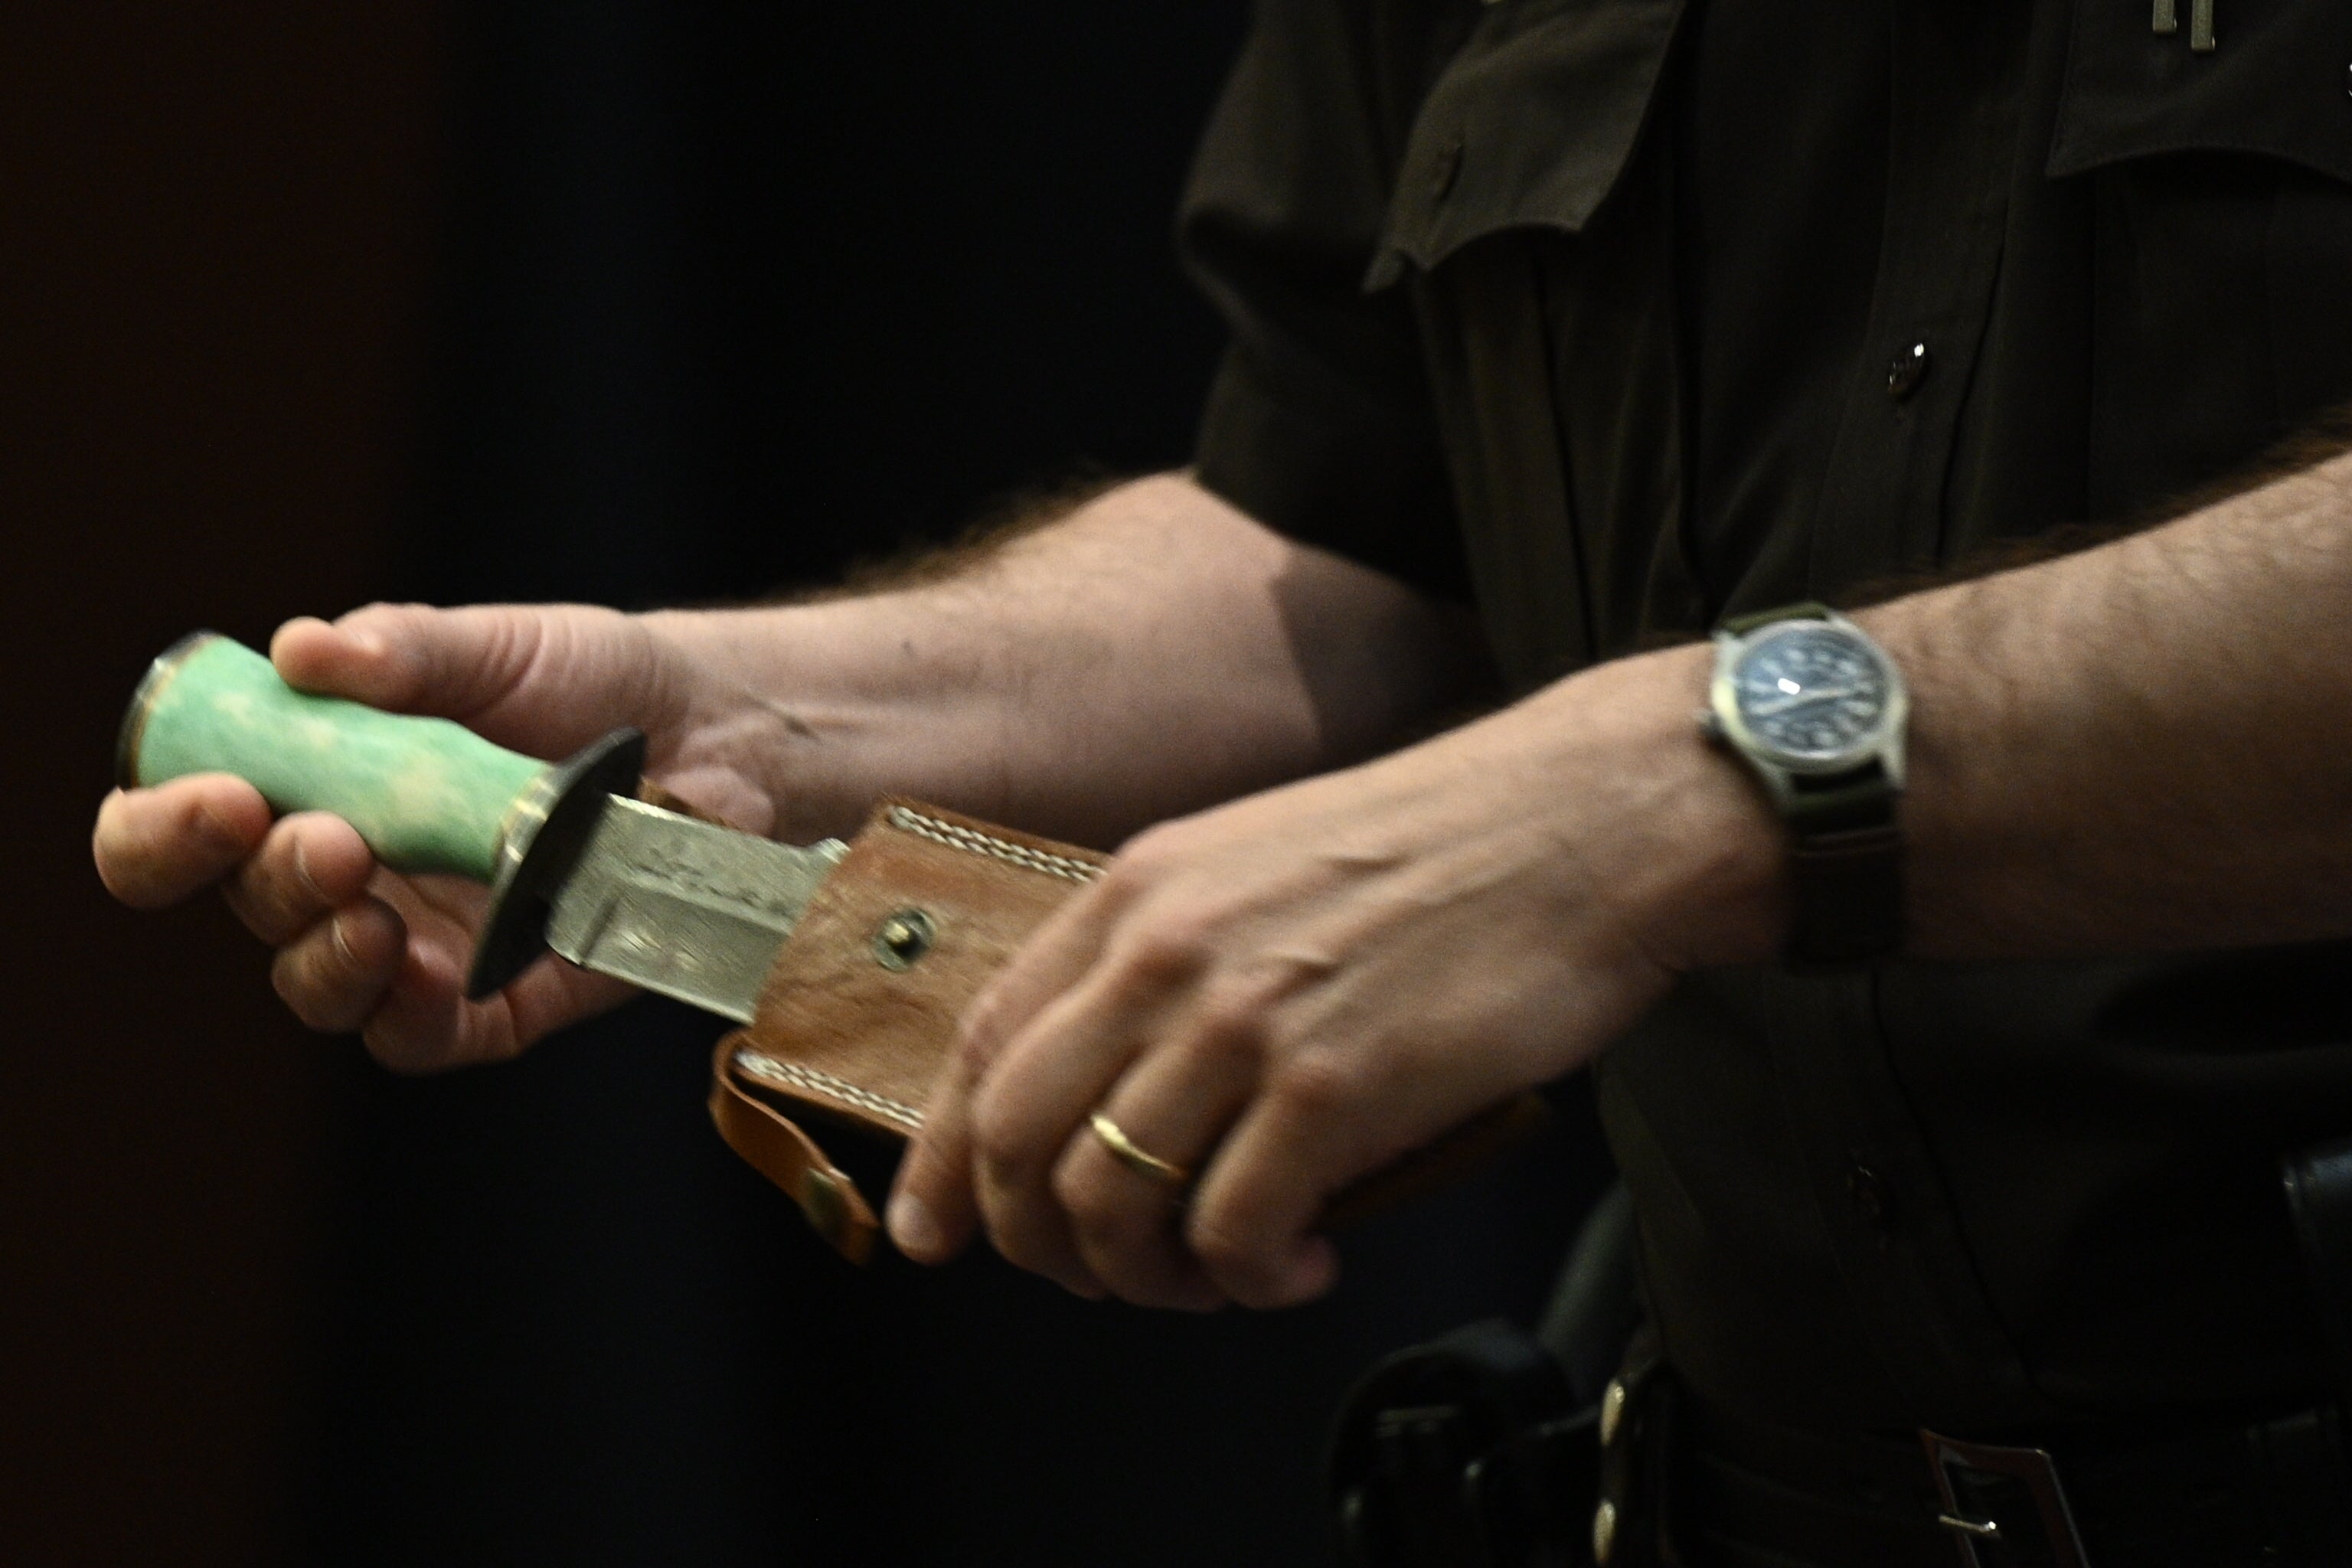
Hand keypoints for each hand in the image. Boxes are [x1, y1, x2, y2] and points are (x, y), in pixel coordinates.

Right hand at [92, 603, 823, 1071]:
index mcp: (322, 784)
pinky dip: (408, 1013)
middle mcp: (356, 872)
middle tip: (324, 840)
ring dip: (323, 956)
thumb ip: (403, 649)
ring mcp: (426, 941)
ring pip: (324, 984)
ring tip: (367, 908)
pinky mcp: (502, 997)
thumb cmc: (594, 684)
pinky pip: (427, 1034)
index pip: (195, 822)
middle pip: (253, 907)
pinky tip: (422, 971)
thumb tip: (302, 651)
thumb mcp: (496, 646)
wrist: (720, 733)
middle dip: (264, 879)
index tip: (214, 794)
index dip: (165, 824)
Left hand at [886, 644, 1780, 1309]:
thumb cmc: (1438, 851)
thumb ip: (1171, 958)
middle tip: (1104, 1277)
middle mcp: (1164, 952)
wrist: (1580, 823)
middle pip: (1019, 1142)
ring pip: (1107, 1205)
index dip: (944, 1159)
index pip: (985, 1044)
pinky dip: (1249, 1280)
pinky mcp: (1334, 1087)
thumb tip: (1120, 1085)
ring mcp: (1243, 1019)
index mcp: (1138, 892)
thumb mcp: (1257, 866)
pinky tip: (1299, 1264)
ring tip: (1217, 1277)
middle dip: (1037, 1243)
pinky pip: (1231, 1234)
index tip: (937, 1230)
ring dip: (1147, 1278)